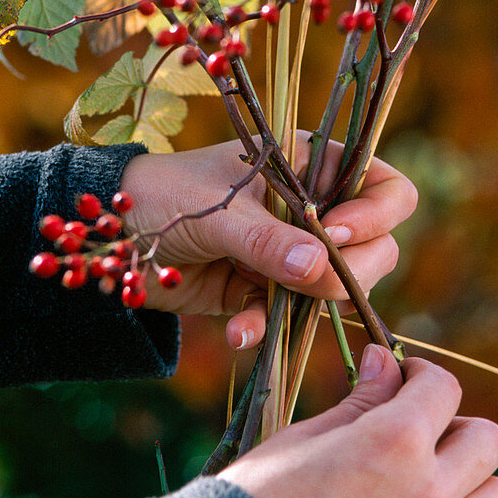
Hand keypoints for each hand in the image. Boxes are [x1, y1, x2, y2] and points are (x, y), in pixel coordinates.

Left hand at [119, 136, 416, 348]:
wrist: (112, 236)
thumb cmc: (164, 196)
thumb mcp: (216, 212)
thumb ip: (268, 241)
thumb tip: (324, 268)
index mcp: (311, 164)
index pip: (385, 187)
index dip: (374, 215)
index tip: (334, 234)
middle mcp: (312, 206)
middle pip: (376, 245)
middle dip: (347, 270)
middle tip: (307, 280)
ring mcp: (291, 250)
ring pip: (337, 286)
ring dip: (306, 305)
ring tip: (259, 309)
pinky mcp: (263, 288)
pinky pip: (289, 316)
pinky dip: (266, 327)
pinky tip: (239, 334)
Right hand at [220, 348, 497, 497]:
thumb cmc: (261, 497)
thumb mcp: (307, 434)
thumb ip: (361, 400)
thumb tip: (385, 360)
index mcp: (394, 440)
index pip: (444, 387)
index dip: (421, 374)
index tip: (401, 379)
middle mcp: (428, 491)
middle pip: (487, 439)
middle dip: (454, 423)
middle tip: (418, 429)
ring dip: (474, 479)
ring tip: (435, 477)